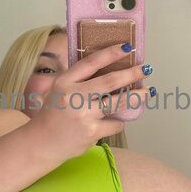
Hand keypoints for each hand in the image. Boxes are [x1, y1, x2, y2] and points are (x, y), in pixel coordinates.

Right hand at [29, 41, 151, 159]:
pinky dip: (117, 122)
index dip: (111, 53)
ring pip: (119, 102)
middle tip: (145, 69)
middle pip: (110, 81)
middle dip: (131, 73)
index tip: (127, 47)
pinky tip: (114, 121)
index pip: (91, 62)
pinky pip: (115, 124)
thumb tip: (111, 70)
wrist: (41, 143)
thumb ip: (78, 80)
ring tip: (149, 91)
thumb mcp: (58, 90)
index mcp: (64, 81)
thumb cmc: (53, 115)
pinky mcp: (91, 132)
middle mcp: (73, 96)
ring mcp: (83, 115)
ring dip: (137, 96)